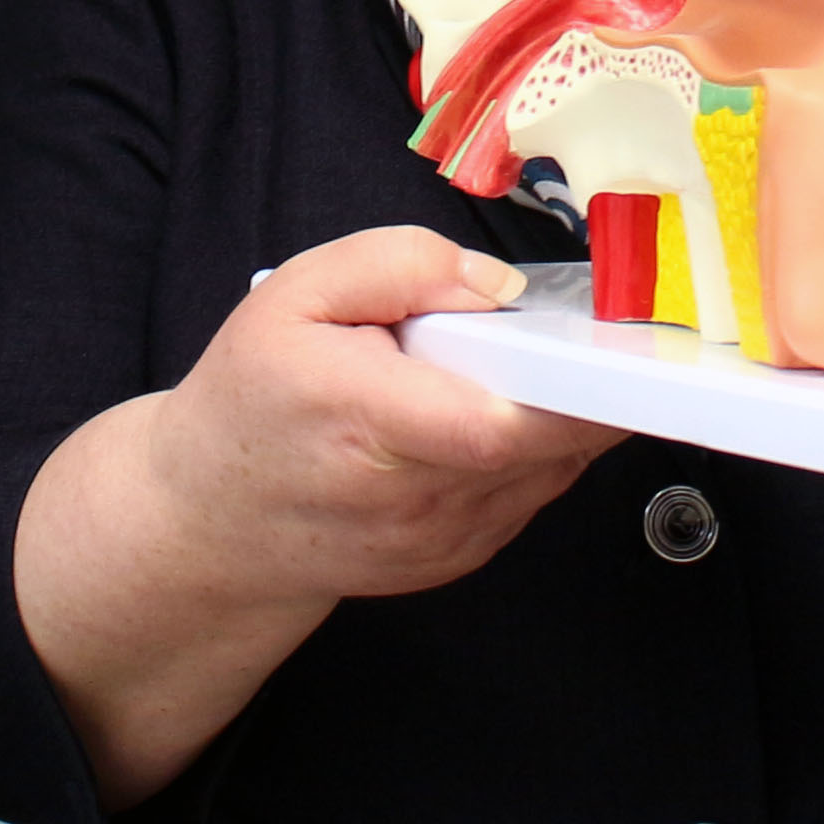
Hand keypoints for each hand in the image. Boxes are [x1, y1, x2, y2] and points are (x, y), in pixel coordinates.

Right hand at [125, 230, 620, 606]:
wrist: (210, 520)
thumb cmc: (253, 400)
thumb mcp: (295, 294)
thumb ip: (398, 264)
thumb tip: (498, 286)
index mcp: (366, 421)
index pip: (492, 426)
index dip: (569, 391)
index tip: (614, 350)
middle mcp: (412, 499)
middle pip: (545, 446)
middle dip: (587, 384)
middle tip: (591, 332)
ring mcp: (442, 540)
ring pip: (554, 469)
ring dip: (565, 413)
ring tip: (522, 365)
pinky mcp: (459, 558)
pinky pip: (534, 492)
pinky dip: (540, 447)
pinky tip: (500, 410)